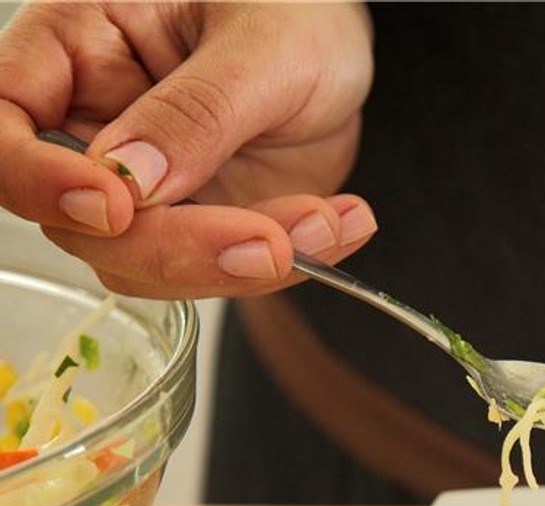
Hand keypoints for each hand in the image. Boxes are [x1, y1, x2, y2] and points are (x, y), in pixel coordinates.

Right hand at [0, 2, 376, 297]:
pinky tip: (337, 226)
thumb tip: (131, 180)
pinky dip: (283, 266)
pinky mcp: (200, 222)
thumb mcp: (260, 44)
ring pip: (147, 264)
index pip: (6, 125)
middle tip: (269, 244)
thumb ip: (196, 112)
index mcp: (75, 47)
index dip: (40, 181)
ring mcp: (147, 186)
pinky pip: (218, 272)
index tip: (116, 208)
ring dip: (241, 267)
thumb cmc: (291, 7)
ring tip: (327, 221)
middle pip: (81, 222)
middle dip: (176, 249)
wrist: (342, 40)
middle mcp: (95, 124)